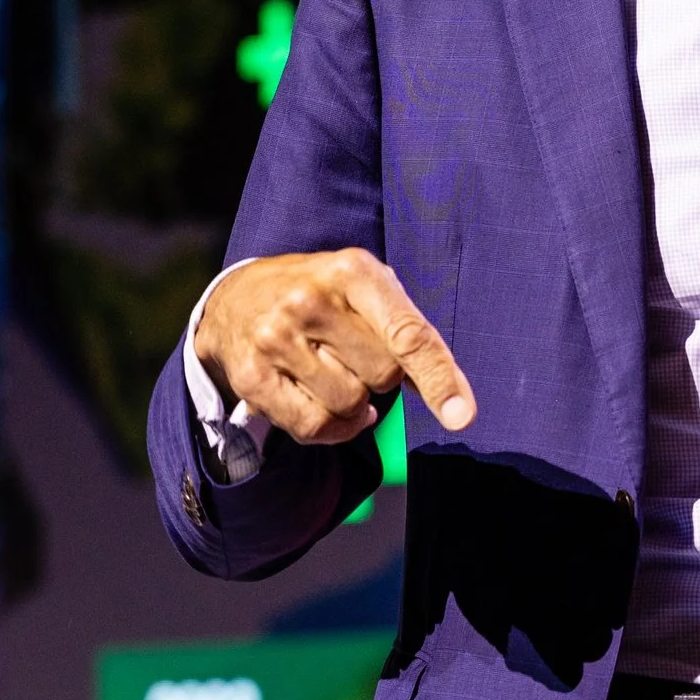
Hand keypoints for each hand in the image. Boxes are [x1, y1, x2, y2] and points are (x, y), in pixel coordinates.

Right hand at [195, 249, 476, 445]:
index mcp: (351, 271)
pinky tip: (325, 402)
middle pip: (383, 377)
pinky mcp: (252, 377)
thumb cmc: (321, 295)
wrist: (236, 298)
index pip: (407, 333)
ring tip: (334, 372)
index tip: (462, 416)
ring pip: (349, 406)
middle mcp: (310, 301)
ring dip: (355, 404)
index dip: (439, 377)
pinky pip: (314, 427)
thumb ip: (407, 330)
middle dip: (381, 376)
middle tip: (354, 352)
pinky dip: (332, 428)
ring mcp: (276, 339)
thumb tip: (453, 401)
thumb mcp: (365, 288)